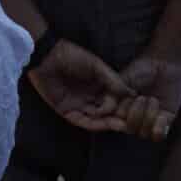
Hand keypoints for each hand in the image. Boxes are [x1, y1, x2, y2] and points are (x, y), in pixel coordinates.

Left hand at [24, 39, 139, 132]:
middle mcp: (89, 96)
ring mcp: (77, 104)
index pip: (114, 99)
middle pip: (106, 112)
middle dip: (118, 117)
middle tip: (130, 122)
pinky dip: (93, 123)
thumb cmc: (70, 55)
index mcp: (97, 85)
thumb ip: (113, 80)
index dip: (123, 105)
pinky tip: (105, 124)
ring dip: (108, 123)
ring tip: (122, 125)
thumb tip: (131, 93)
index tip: (135, 109)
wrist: (45, 57)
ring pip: (96, 119)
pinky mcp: (66, 111)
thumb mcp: (96, 65)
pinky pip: (81, 121)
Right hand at [107, 51, 180, 140]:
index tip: (125, 104)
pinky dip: (159, 127)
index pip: (115, 121)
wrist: (164, 64)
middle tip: (140, 97)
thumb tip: (103, 109)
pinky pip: (159, 135)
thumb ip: (112, 95)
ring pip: (144, 133)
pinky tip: (162, 114)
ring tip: (152, 99)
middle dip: (134, 115)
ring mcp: (149, 120)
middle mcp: (133, 116)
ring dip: (148, 116)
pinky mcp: (165, 121)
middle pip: (129, 129)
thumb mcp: (123, 81)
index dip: (120, 115)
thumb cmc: (142, 69)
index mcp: (121, 108)